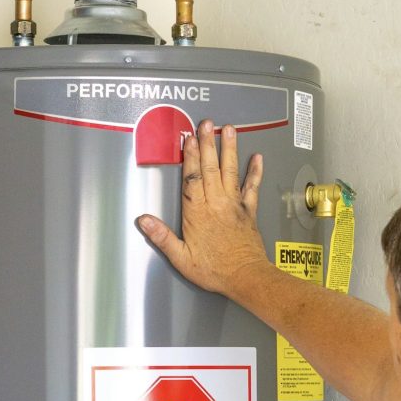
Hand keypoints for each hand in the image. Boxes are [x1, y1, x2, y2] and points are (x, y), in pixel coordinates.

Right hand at [137, 118, 267, 296]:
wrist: (245, 277)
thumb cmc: (214, 270)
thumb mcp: (181, 259)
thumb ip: (162, 237)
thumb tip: (144, 221)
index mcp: (197, 213)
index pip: (192, 178)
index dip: (190, 157)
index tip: (189, 139)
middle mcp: (216, 204)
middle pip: (210, 168)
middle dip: (208, 144)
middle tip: (206, 123)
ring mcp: (234, 205)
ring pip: (230, 171)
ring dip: (229, 149)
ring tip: (229, 129)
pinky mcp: (248, 211)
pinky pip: (252, 187)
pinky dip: (255, 172)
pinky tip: (257, 157)